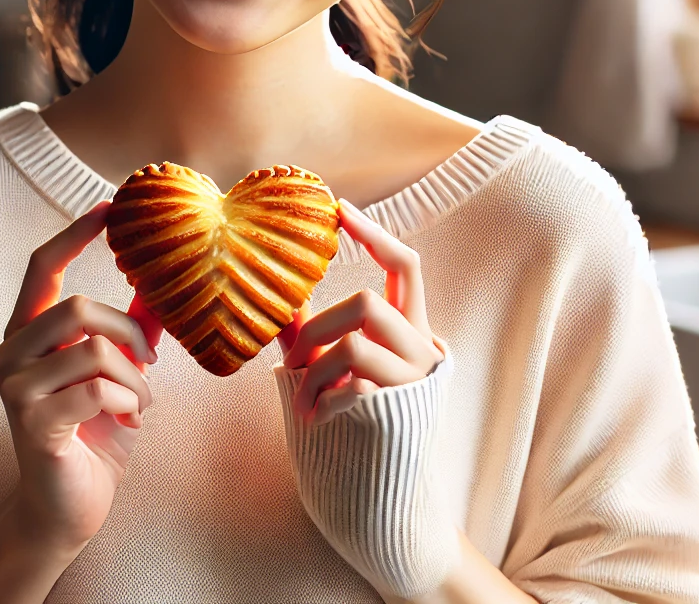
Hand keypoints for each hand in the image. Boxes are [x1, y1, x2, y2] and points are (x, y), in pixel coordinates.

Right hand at [0, 202, 163, 552]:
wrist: (70, 508)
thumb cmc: (95, 435)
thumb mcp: (117, 372)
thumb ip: (128, 330)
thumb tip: (160, 283)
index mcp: (26, 335)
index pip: (41, 268)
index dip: (74, 234)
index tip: (109, 208)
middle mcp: (9, 355)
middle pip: (75, 307)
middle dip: (128, 332)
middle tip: (149, 362)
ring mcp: (15, 390)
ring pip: (93, 349)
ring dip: (134, 378)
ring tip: (137, 403)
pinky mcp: (33, 424)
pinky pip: (98, 389)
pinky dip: (129, 404)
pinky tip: (127, 423)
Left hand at [279, 199, 445, 423]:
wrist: (378, 490)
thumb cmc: (352, 420)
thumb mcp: (332, 367)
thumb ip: (311, 333)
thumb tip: (277, 292)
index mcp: (410, 329)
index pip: (405, 266)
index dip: (375, 235)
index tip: (340, 209)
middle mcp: (422, 349)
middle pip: (367, 303)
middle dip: (318, 326)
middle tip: (295, 357)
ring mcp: (413, 381)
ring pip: (353, 346)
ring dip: (313, 371)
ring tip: (303, 400)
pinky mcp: (399, 412)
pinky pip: (351, 388)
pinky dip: (321, 401)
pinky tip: (316, 418)